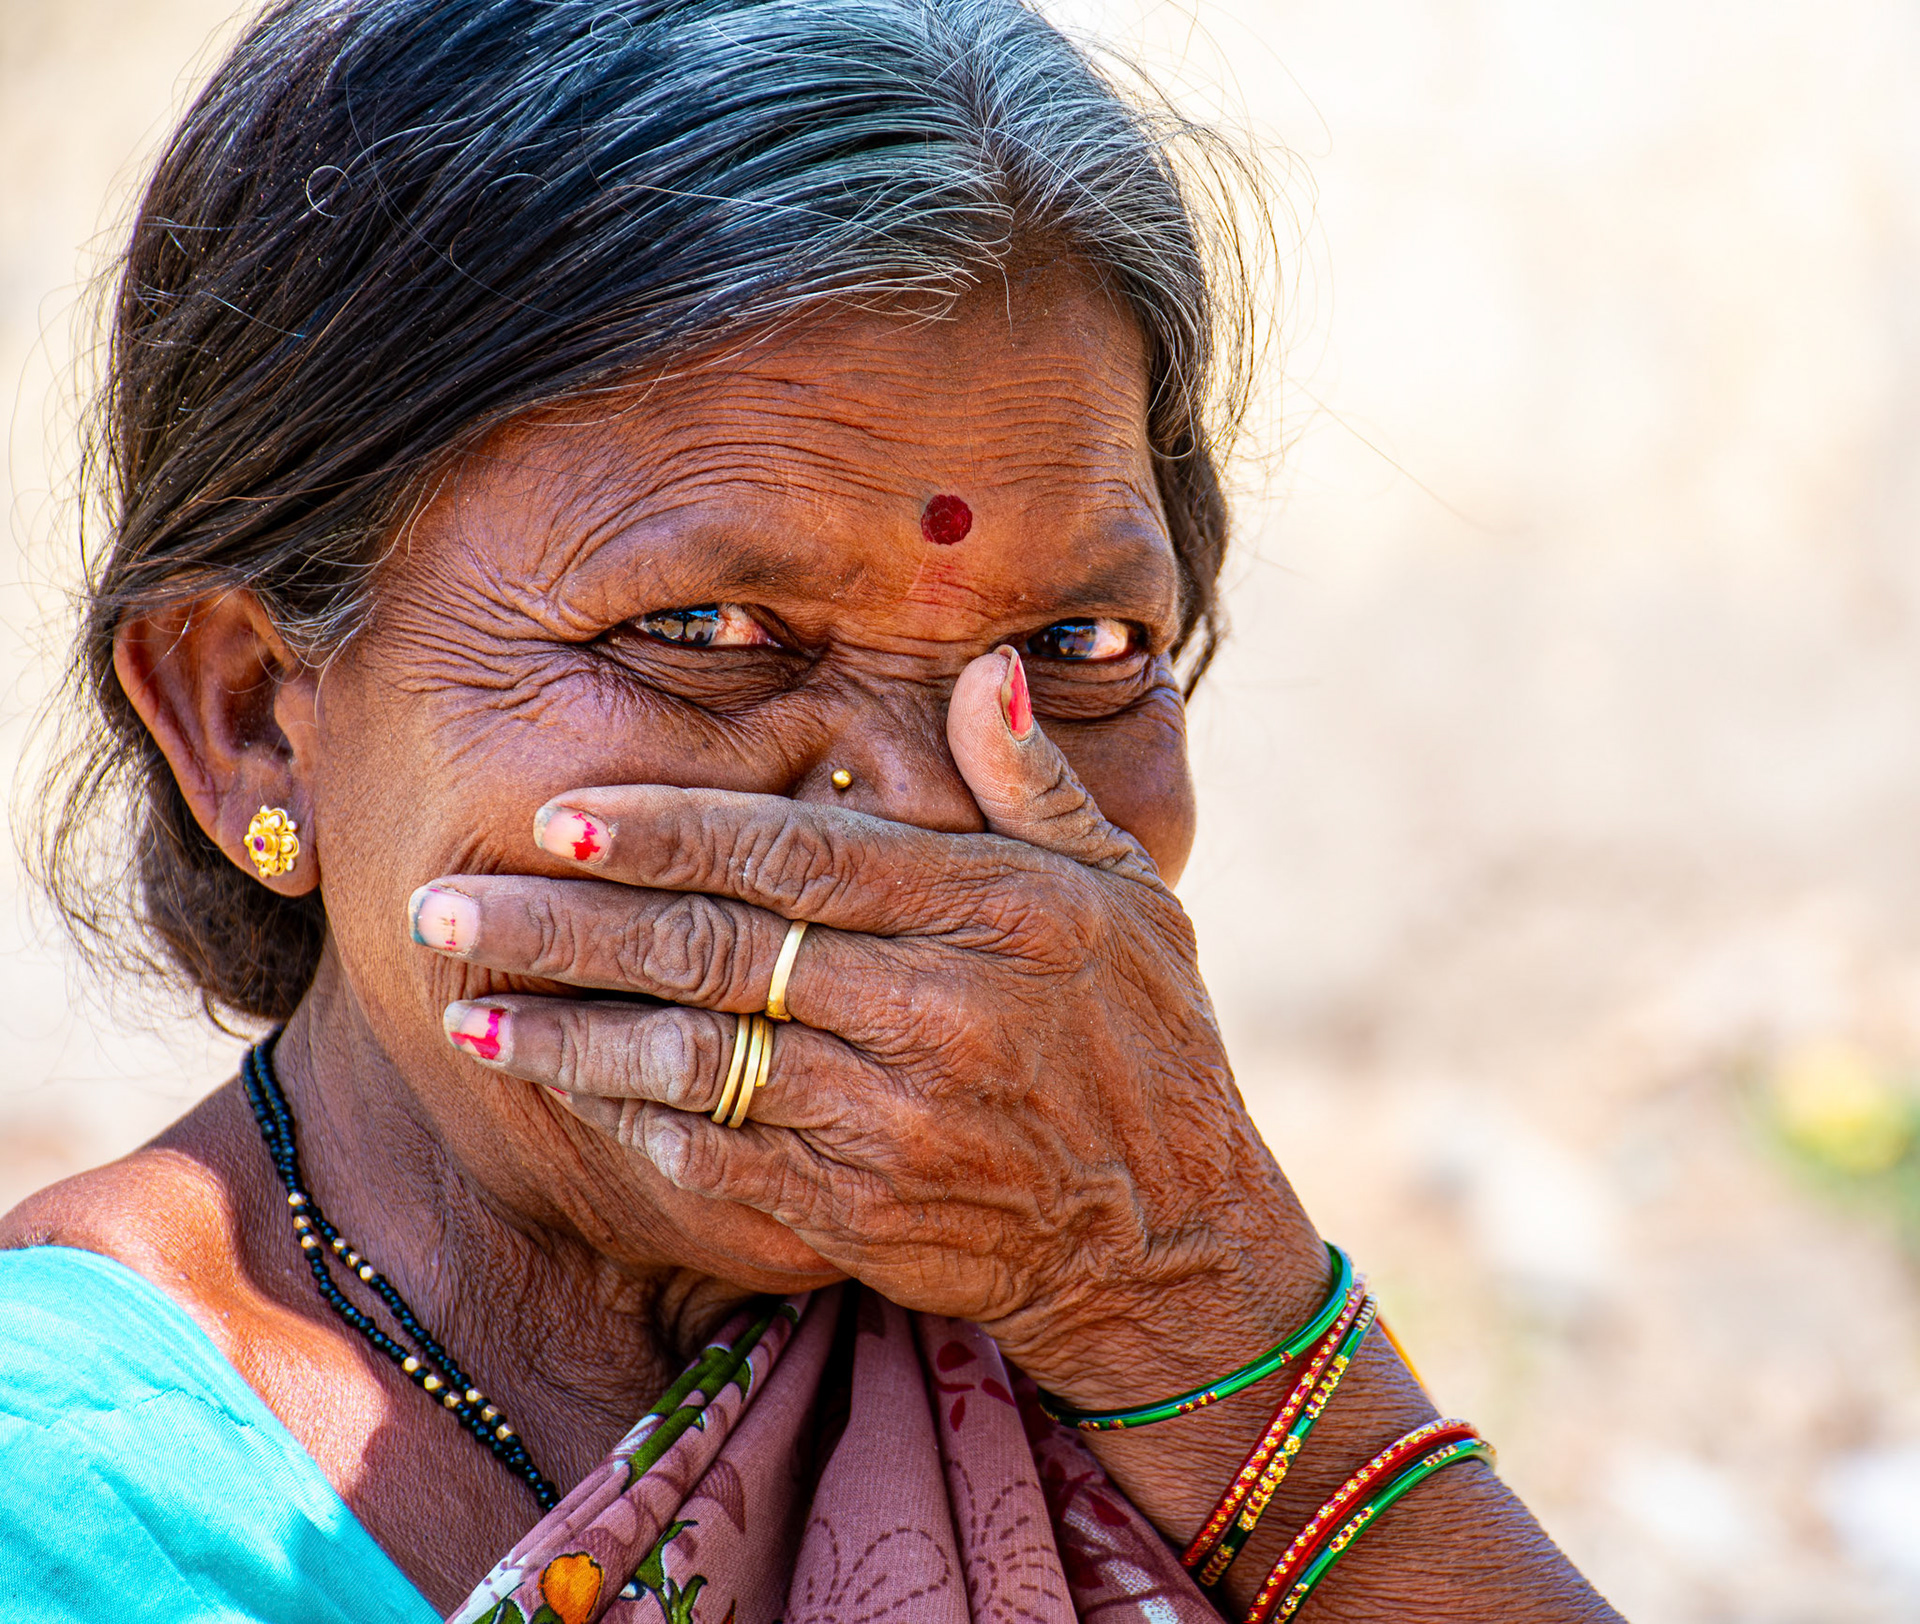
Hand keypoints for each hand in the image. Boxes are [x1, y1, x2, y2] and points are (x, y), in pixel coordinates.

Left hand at [409, 647, 1321, 1399]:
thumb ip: (1035, 783)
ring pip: (695, 1067)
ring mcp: (892, 1123)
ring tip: (464, 1010)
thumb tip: (981, 670)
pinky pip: (720, 1162)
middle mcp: (936, 1014)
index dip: (670, 834)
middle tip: (445, 904)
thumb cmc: (1145, 1043)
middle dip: (569, 928)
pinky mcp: (860, 1214)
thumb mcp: (1124, 893)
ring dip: (568, 1038)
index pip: (800, 857)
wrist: (1169, 1240)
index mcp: (994, 913)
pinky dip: (634, 1126)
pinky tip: (563, 1093)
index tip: (560, 816)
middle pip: (718, 956)